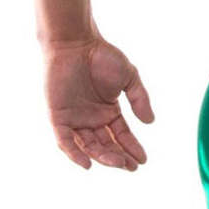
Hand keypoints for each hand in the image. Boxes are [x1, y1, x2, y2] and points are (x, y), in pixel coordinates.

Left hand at [44, 37, 153, 168]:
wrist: (76, 43)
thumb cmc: (102, 56)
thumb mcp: (129, 77)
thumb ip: (139, 99)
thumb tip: (150, 122)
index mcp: (108, 111)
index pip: (121, 135)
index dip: (132, 148)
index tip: (143, 160)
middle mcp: (91, 119)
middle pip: (106, 144)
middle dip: (119, 157)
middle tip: (131, 166)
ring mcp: (74, 119)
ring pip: (88, 146)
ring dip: (102, 156)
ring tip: (118, 163)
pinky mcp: (58, 117)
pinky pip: (65, 140)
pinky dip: (74, 153)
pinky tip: (87, 164)